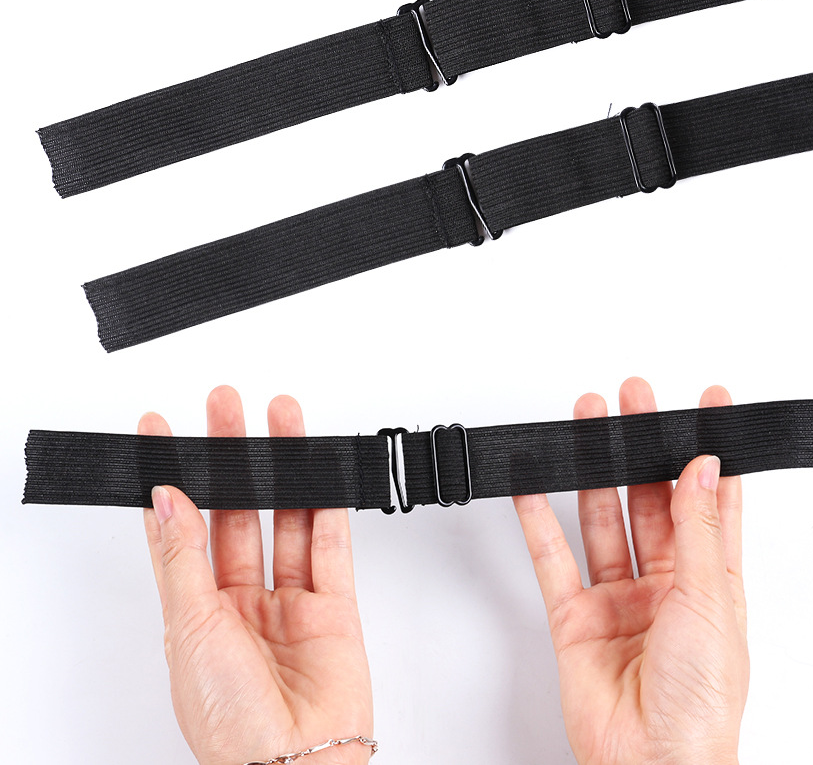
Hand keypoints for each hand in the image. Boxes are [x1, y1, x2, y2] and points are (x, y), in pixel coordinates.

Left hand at [141, 386, 372, 764]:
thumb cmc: (231, 724)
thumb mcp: (190, 631)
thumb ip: (183, 556)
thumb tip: (166, 496)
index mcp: (195, 612)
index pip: (177, 526)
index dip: (168, 477)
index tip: (159, 432)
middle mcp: (240, 602)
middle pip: (235, 510)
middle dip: (230, 456)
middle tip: (227, 405)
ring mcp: (290, 602)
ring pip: (286, 517)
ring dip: (282, 467)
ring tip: (280, 417)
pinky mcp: (335, 607)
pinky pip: (332, 544)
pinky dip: (327, 505)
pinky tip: (320, 470)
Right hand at [514, 377, 747, 764]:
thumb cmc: (701, 703)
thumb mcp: (711, 603)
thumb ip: (699, 529)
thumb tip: (702, 467)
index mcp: (711, 581)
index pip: (712, 498)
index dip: (710, 449)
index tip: (708, 403)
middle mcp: (665, 584)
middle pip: (650, 497)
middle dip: (641, 446)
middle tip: (632, 400)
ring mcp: (618, 598)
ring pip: (602, 518)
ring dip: (593, 470)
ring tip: (586, 424)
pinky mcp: (575, 616)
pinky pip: (553, 559)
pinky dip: (538, 522)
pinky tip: (532, 488)